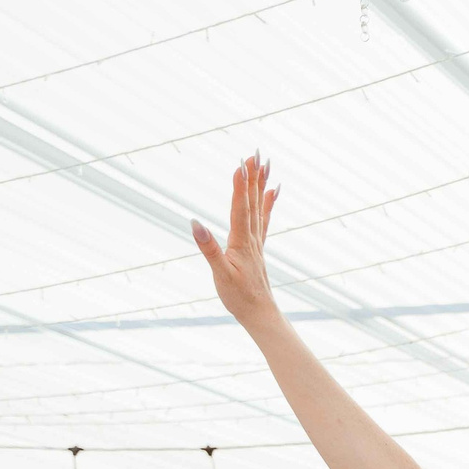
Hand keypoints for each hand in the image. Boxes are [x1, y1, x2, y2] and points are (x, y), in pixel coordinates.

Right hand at [192, 155, 279, 323]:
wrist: (260, 314)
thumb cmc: (239, 297)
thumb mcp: (220, 274)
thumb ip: (208, 248)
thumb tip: (195, 223)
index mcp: (241, 242)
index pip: (240, 208)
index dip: (240, 186)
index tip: (241, 163)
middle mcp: (252, 238)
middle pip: (253, 202)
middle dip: (253, 178)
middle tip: (256, 154)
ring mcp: (257, 242)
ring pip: (259, 208)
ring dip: (260, 185)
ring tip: (265, 165)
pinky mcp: (257, 248)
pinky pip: (264, 220)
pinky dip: (268, 203)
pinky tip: (273, 191)